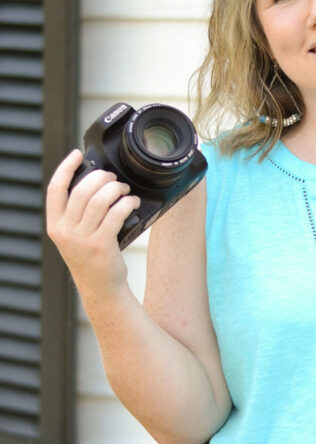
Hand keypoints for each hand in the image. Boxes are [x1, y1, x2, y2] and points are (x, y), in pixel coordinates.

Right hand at [46, 150, 140, 300]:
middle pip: (82, 190)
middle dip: (101, 178)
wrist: (101, 288)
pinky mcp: (101, 245)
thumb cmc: (91, 258)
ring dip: (116, 189)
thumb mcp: (73, 236)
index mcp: (55, 225)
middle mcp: (65, 231)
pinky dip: (127, 203)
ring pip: (100, 199)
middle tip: (113, 179)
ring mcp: (82, 239)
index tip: (78, 155)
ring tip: (124, 190)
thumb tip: (94, 182)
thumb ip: (76, 214)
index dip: (66, 168)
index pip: (55, 189)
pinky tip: (132, 202)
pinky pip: (116, 213)